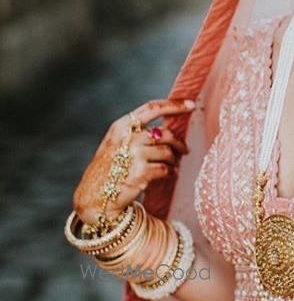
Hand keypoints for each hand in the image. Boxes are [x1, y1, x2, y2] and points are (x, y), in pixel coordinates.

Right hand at [72, 98, 194, 226]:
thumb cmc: (109, 169)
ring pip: (168, 152)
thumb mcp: (116, 143)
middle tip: (184, 150)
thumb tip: (167, 129)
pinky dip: (170, 172)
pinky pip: (166, 169)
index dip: (174, 105)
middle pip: (165, 133)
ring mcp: (134, 155)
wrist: (94, 197)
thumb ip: (137, 132)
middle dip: (179, 142)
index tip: (191, 104)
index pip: (152, 108)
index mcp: (121, 127)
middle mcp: (127, 138)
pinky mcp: (141, 173)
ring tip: (171, 165)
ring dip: (174, 160)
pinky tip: (167, 175)